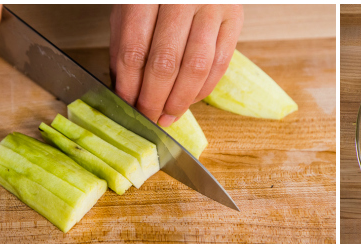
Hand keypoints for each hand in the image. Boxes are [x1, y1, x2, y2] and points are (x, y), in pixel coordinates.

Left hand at [109, 4, 242, 126]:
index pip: (135, 50)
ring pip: (197, 67)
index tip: (126, 105)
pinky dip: (204, 88)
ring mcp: (213, 8)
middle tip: (147, 117)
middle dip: (154, 98)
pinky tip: (190, 99)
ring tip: (168, 115)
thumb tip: (125, 89)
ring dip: (181, 99)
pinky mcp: (235, 18)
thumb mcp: (130, 5)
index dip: (130, 85)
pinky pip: (221, 63)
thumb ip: (125, 42)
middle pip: (166, 62)